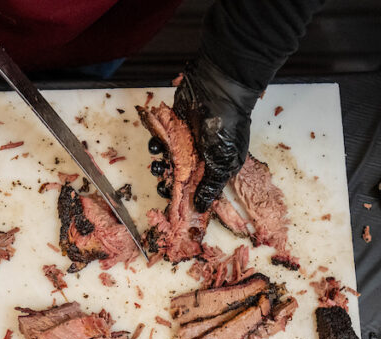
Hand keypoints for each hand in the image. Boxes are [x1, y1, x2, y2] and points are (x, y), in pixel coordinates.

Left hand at [172, 57, 259, 212]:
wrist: (217, 89)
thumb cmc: (226, 127)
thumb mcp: (223, 164)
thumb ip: (210, 187)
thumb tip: (201, 208)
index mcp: (212, 169)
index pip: (194, 190)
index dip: (183, 198)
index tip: (172, 203)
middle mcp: (197, 158)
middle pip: (176, 178)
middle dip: (166, 181)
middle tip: (163, 180)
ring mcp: (183, 143)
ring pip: (164, 161)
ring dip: (159, 163)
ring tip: (161, 158)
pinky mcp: (171, 128)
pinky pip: (158, 141)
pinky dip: (155, 143)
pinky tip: (157, 142)